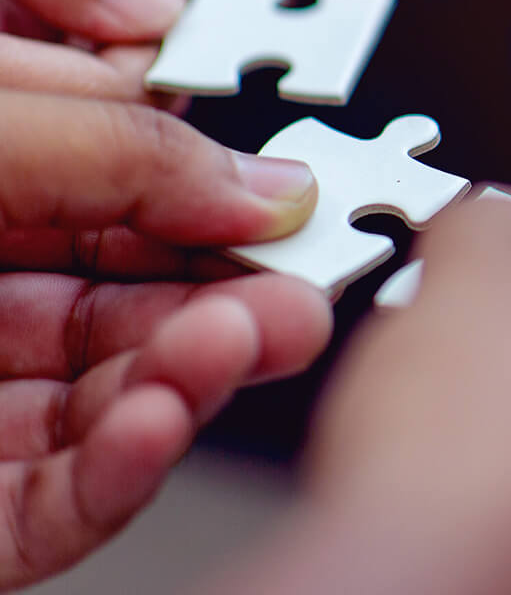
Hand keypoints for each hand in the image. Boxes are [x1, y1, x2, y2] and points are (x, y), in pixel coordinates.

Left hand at [0, 89, 328, 587]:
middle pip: (135, 298)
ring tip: (245, 343)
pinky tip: (160, 424)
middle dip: (229, 295)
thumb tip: (261, 180)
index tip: (301, 196)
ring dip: (195, 374)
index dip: (214, 188)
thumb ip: (111, 146)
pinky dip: (125, 470)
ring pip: (119, 398)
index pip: (114, 178)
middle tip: (307, 291)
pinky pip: (65, 502)